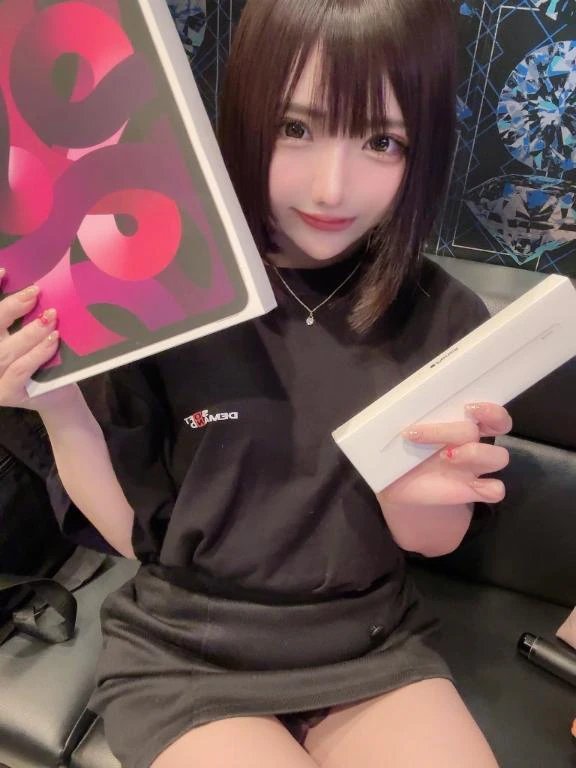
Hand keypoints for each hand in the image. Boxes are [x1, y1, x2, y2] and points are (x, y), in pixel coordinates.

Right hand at [0, 269, 78, 411]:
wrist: (55, 394)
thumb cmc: (39, 357)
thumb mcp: (26, 334)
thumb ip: (18, 316)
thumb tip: (31, 287)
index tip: (5, 271)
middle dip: (10, 308)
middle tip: (34, 293)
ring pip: (4, 351)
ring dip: (30, 332)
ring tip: (51, 317)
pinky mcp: (5, 395)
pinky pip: (19, 370)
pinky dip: (37, 353)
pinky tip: (53, 340)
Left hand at [377, 403, 512, 507]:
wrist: (396, 483)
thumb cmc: (401, 451)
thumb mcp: (399, 433)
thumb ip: (404, 419)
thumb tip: (392, 410)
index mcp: (460, 424)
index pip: (492, 413)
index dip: (490, 409)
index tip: (469, 407)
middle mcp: (472, 442)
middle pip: (492, 429)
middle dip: (461, 430)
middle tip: (437, 437)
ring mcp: (474, 467)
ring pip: (500, 457)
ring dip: (475, 454)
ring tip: (446, 457)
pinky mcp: (473, 491)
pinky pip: (496, 490)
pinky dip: (488, 488)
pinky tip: (469, 487)